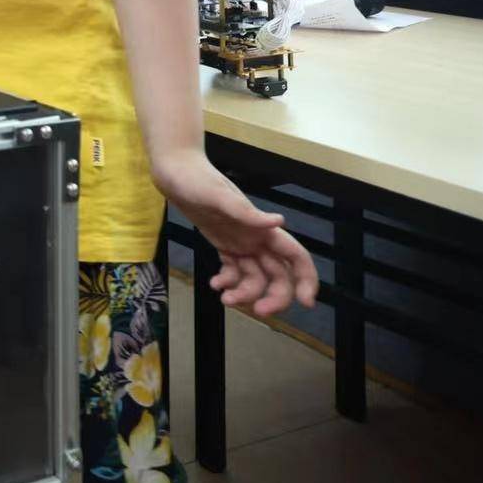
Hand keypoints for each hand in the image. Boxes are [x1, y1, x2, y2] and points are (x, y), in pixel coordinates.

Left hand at [154, 151, 319, 316]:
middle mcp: (256, 238)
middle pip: (278, 275)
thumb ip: (246, 212)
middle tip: (259, 312)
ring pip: (254, 277)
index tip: (306, 303)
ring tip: (225, 298)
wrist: (175, 171)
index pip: (296, 256)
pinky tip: (214, 284)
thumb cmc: (197, 179)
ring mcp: (240, 243)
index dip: (307, 278)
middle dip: (274, 296)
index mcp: (262, 229)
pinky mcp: (223, 244)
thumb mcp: (218, 195)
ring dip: (245, 293)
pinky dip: (228, 281)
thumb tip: (279, 222)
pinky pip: (233, 270)